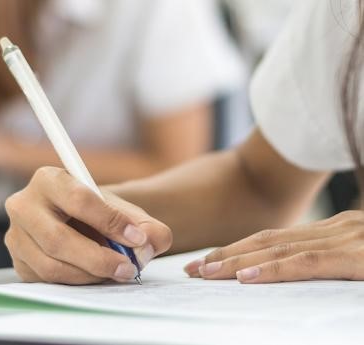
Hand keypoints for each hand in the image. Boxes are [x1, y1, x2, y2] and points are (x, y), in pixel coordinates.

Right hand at [4, 166, 172, 284]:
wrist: (81, 224)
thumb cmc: (101, 214)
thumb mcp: (125, 211)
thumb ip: (147, 225)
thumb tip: (151, 243)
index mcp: (49, 179)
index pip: (78, 200)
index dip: (110, 222)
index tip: (137, 238)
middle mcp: (23, 205)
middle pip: (57, 239)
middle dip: (98, 258)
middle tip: (128, 268)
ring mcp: (16, 236)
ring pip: (51, 265)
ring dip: (89, 274)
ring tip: (115, 271)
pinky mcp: (19, 262)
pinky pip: (47, 280)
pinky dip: (77, 282)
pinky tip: (95, 275)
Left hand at [184, 211, 363, 282]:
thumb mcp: (361, 256)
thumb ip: (330, 260)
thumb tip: (295, 272)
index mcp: (333, 230)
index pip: (274, 239)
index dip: (237, 250)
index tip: (206, 263)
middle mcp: (335, 229)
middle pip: (267, 241)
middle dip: (225, 255)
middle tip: (191, 269)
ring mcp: (345, 239)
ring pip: (278, 249)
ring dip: (237, 261)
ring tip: (205, 274)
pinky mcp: (357, 257)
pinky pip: (307, 263)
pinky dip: (273, 269)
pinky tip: (247, 277)